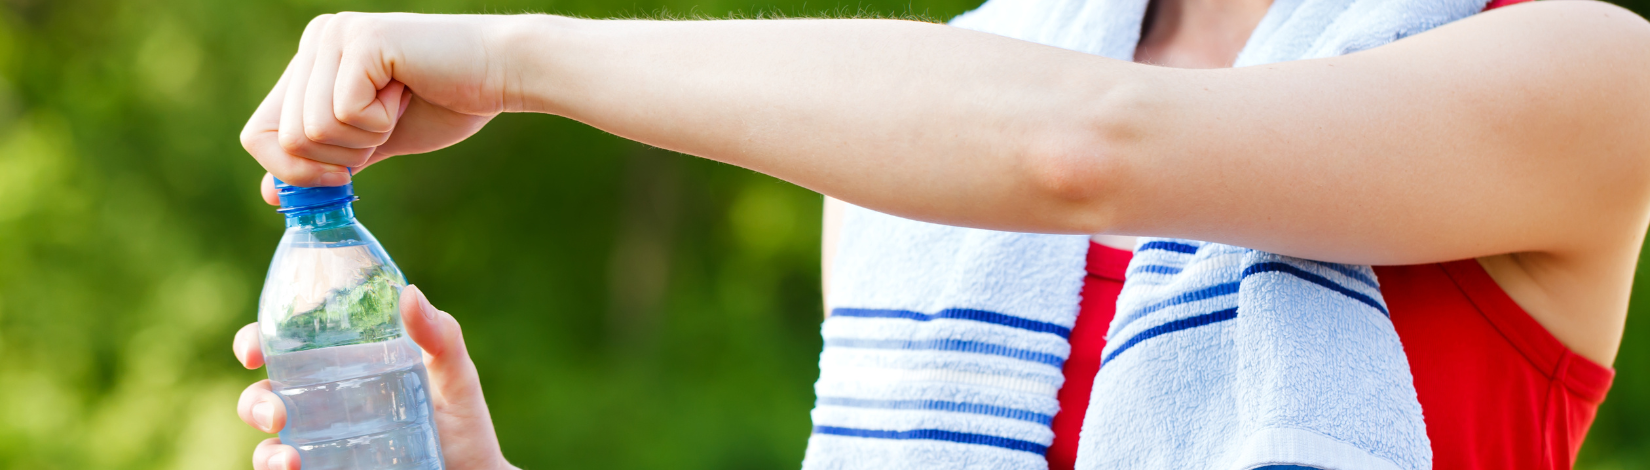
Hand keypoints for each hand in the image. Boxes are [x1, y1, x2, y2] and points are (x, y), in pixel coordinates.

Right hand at [232, 285, 514, 469]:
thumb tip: (409, 294)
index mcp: (346, 368)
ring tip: (288, 460)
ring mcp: (325, 445)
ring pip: (269, 445)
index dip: (256, 341)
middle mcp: (326, 406)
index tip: (252, 350)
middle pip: (265, 396)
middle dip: (256, 403)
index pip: (286, 346)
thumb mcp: (455, 377)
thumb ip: (441, 337)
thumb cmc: (463, 424)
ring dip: (266, 452)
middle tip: (277, 415)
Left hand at [241, 12, 532, 192]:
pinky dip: (382, 122)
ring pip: (312, 130)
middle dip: (340, 157)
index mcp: (311, 62)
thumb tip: (270, 193)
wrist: (502, 74)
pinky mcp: (361, 41)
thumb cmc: (447, 104)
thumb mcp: (374, 140)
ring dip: (366, 138)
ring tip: (399, 105)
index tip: (342, 178)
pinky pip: (344, 113)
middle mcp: (316, 41)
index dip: (292, 171)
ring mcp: (335, 37)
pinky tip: (407, 94)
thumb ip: (326, 160)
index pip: (259, 132)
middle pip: (285, 139)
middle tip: (386, 127)